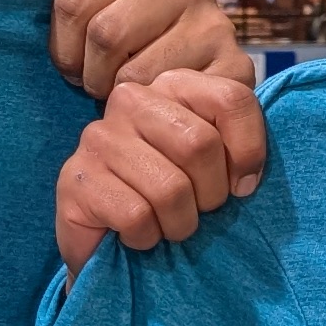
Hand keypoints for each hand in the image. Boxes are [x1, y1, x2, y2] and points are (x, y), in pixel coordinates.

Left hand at [53, 0, 255, 102]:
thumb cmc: (133, 55)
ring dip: (122, 100)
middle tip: (100, 90)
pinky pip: (170, 102)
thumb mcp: (95, 16)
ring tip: (130, 101)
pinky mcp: (237, 68)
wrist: (199, 94)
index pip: (72, 1)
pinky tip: (156, 113)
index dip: (61, 48)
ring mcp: (216, 24)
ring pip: (135, 74)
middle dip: (91, 76)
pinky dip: (155, 115)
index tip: (72, 69)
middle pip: (105, 33)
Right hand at [55, 70, 266, 267]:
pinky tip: (136, 232)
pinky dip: (147, 237)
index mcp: (170, 84)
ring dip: (179, 224)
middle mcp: (130, 99)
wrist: (106, 242)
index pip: (231, 98)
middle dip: (211, 195)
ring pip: (170, 189)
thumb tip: (245, 178)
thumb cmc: (169, 199)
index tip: (241, 185)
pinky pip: (137, 217)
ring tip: (167, 225)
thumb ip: (238, 151)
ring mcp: (99, 137)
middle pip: (200, 144)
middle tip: (197, 210)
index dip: (249, 151)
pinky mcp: (77, 178)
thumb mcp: (213, 167)